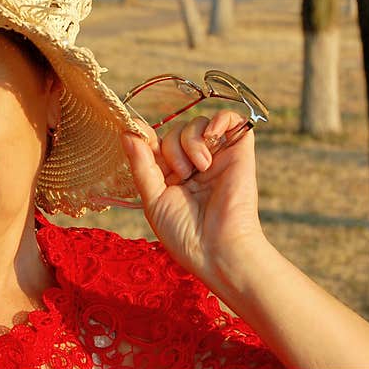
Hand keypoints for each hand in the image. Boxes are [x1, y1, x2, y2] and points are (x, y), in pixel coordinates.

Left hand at [121, 110, 267, 286]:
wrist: (218, 249)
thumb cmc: (184, 233)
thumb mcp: (153, 199)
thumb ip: (141, 164)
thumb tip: (127, 133)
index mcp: (173, 177)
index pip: (157, 144)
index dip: (148, 139)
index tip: (138, 136)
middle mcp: (195, 165)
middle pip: (174, 132)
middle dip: (171, 148)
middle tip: (181, 174)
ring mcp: (218, 157)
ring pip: (197, 123)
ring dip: (190, 140)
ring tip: (198, 168)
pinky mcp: (240, 152)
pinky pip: (232, 119)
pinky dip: (220, 119)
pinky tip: (212, 136)